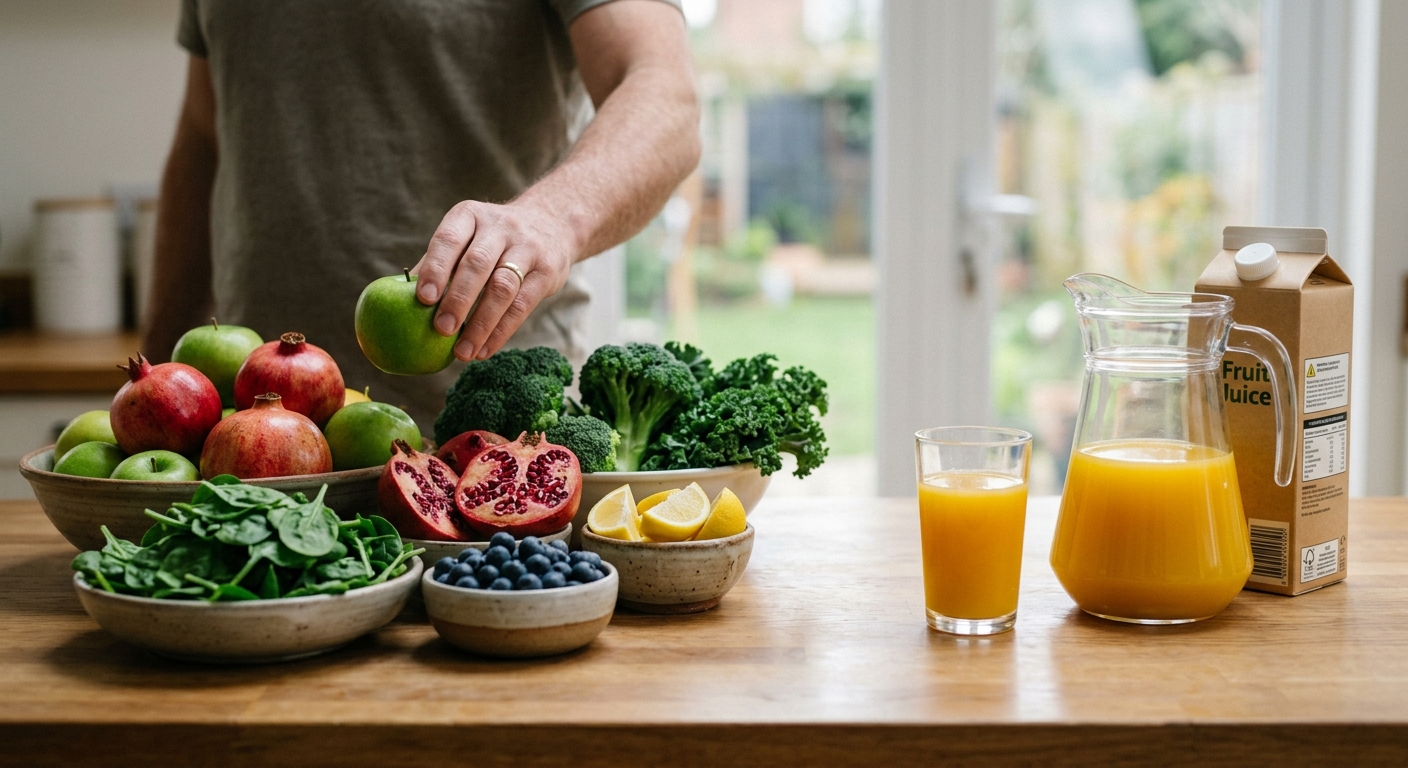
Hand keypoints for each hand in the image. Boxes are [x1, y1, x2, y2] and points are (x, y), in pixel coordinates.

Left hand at [411, 200, 578, 360]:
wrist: (551, 223)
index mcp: (470, 216)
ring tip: (463, 352)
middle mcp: (500, 227)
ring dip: (481, 323)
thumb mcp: (468, 236)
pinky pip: (523, 305)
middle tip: (441, 329)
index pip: (450, 239)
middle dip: (458, 299)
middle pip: (477, 264)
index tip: (423, 299)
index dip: (436, 268)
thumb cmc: (493, 239)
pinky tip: (485, 350)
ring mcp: (527, 247)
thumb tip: (400, 298)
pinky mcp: (547, 271)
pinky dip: (502, 331)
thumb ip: (439, 262)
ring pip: (503, 287)